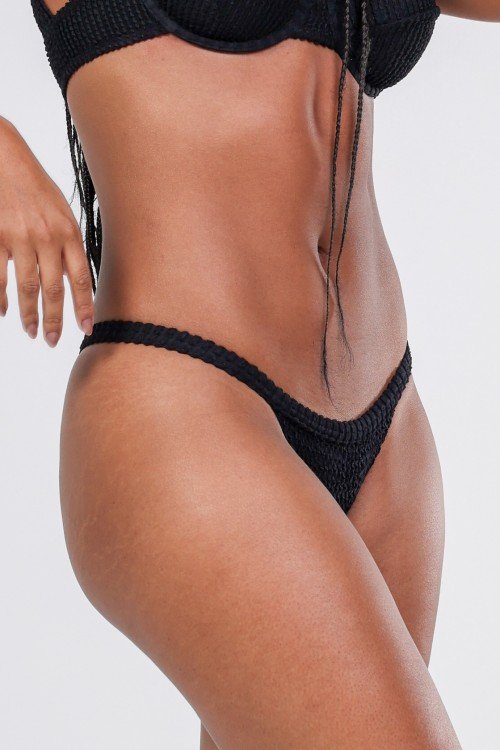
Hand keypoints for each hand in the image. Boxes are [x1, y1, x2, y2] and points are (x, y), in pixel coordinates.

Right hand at [0, 116, 93, 345]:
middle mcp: (47, 238)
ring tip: (32, 333)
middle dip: (55, 320)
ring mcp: (20, 239)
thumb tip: (72, 280)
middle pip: (54, 289)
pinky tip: (4, 312)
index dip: (84, 306)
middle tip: (53, 341)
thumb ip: (69, 247)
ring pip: (27, 287)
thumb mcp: (63, 214)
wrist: (6, 159)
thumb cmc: (37, 188)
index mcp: (69, 233)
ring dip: (30, 314)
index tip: (87, 327)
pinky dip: (1, 297)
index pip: (82, 278)